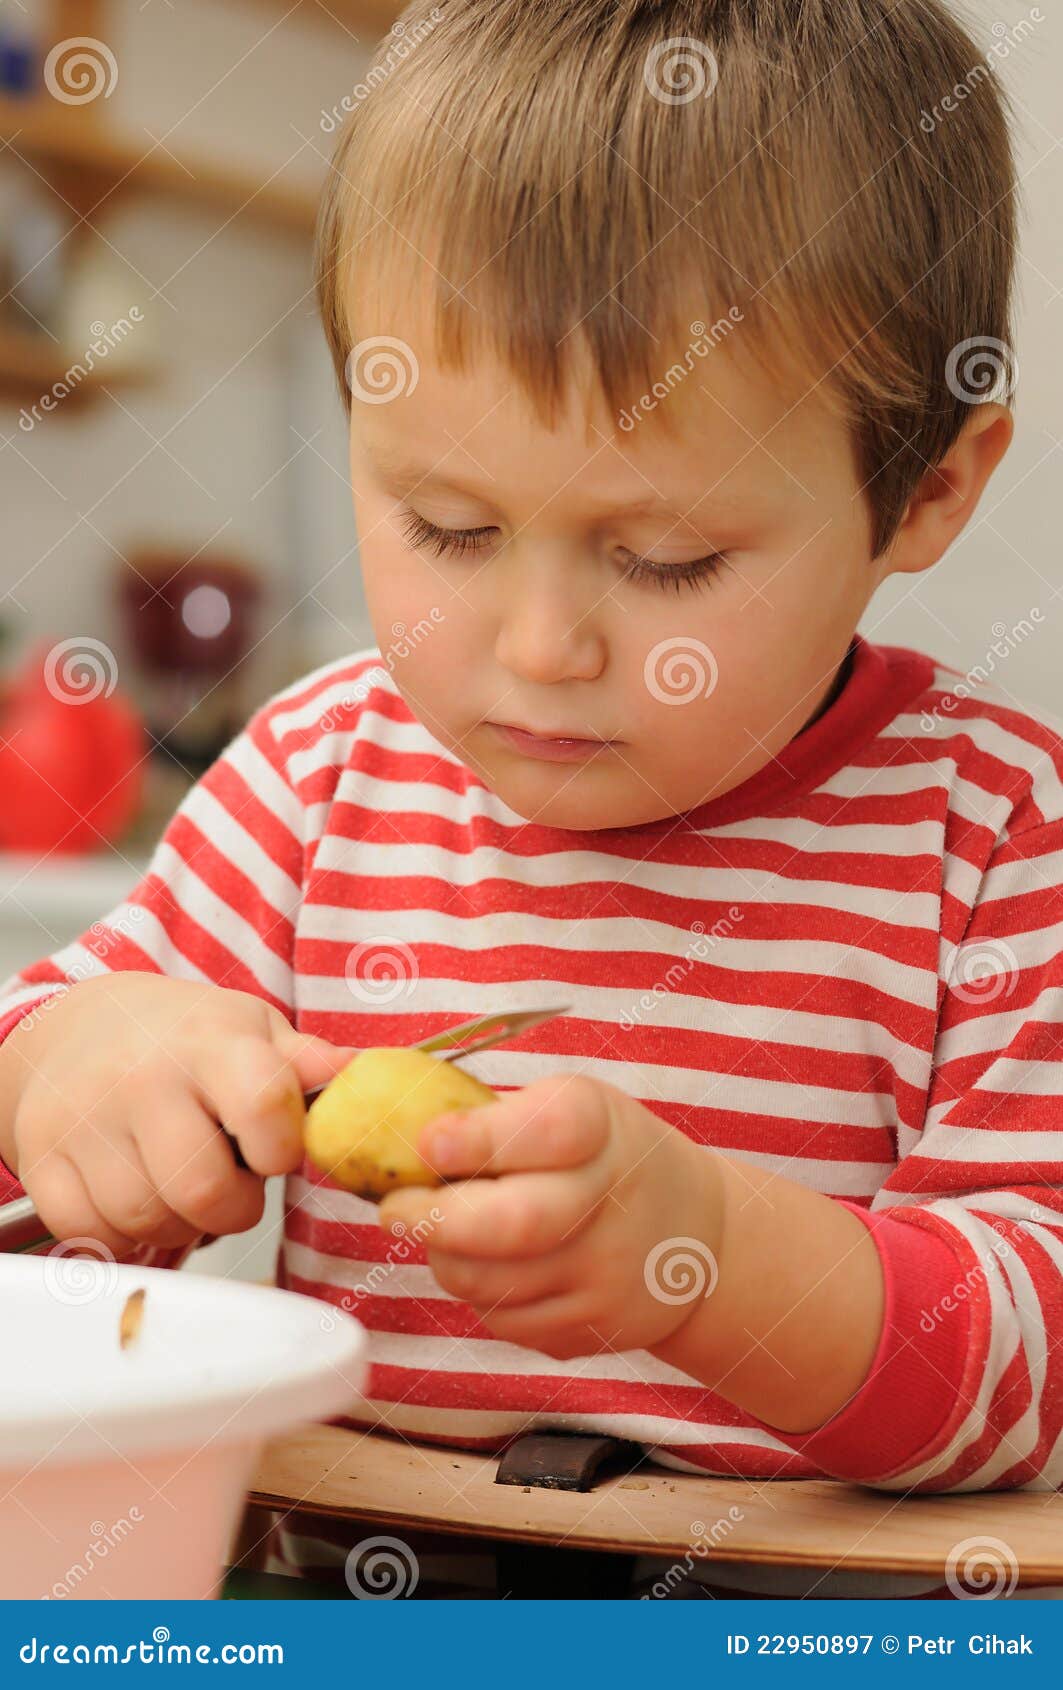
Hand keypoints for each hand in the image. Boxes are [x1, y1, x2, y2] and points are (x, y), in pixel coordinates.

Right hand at [0, 972, 356, 1257]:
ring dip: (179, 1224)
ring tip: (182, 1183)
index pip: (264, 1108)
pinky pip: (94, 1235)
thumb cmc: (183, 1037)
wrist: (78, 1026)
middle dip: (234, 1206)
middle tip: (230, 1180)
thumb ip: (308, 1062)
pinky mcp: (43, 1159)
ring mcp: (85, 1120)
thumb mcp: (252, 1030)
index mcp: (210, 1042)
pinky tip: (137, 1196)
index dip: (281, 1150)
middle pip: (204, 1190)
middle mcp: (142, 1077)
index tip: (274, 1150)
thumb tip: (362, 1074)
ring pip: (148, 1221)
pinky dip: (123, 1236)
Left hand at [378, 1072, 723, 1358]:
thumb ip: (492, 1116)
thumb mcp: (572, 1107)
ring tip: (443, 1231)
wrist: (693, 1240)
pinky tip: (490, 1264)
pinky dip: (478, 1291)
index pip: (548, 1130)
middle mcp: (611, 1200)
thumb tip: (383, 1124)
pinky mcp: (590, 1329)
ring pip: (491, 1281)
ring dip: (446, 1257)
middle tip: (393, 1209)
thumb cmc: (604, 1157)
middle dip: (435, 1218)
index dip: (481, 1139)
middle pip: (514, 1223)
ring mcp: (605, 1274)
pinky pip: (503, 1318)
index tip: (427, 1141)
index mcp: (601, 1128)